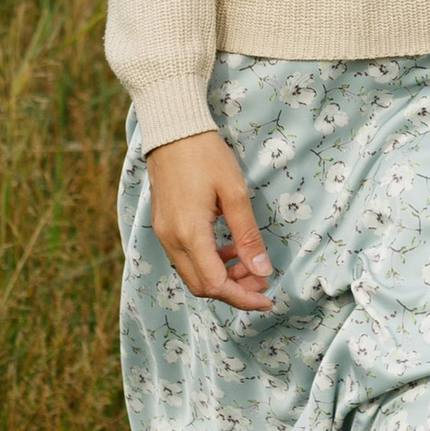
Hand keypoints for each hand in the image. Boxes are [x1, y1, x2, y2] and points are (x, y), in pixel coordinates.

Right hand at [145, 131, 274, 311]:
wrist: (172, 131)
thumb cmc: (206, 155)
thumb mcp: (235, 193)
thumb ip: (247, 236)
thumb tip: (262, 272)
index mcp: (189, 234)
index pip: (215, 284)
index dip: (242, 297)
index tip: (266, 299)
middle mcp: (171, 240)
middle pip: (201, 285)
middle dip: (234, 290)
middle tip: (261, 280)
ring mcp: (163, 234)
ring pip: (192, 274)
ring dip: (221, 277)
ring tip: (249, 264)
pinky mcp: (163, 226)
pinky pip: (185, 258)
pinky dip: (208, 262)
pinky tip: (228, 248)